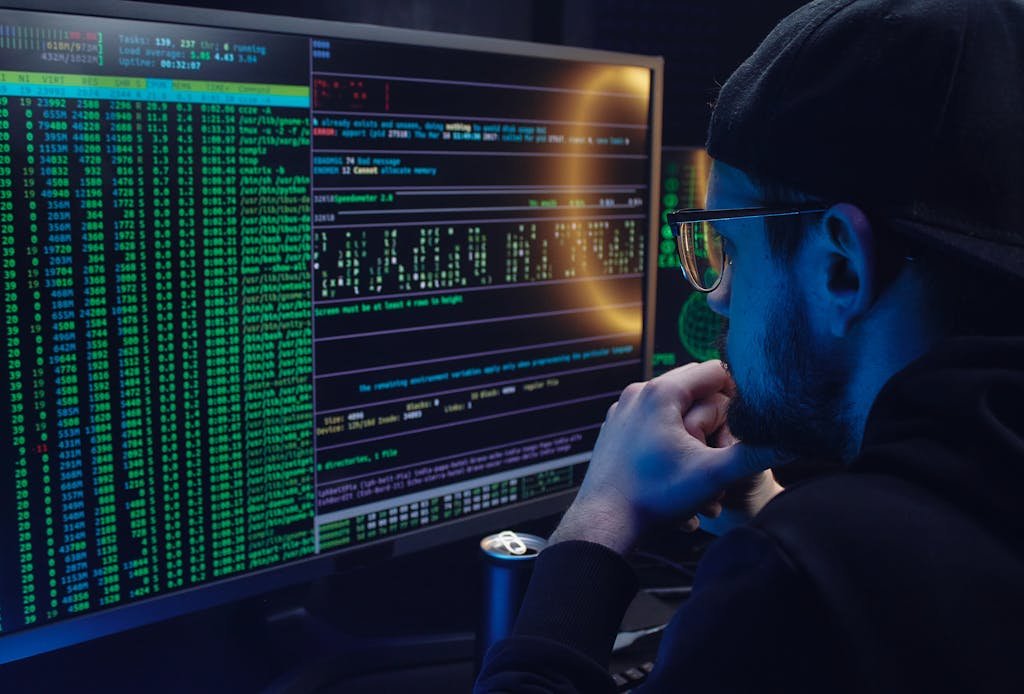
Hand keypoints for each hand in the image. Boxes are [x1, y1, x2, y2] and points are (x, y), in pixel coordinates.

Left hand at [550, 360, 786, 553]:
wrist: (604, 522)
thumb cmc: (653, 496)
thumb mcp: (713, 475)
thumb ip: (756, 453)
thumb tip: (794, 439)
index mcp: (661, 392)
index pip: (714, 370)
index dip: (738, 391)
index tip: (749, 419)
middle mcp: (638, 393)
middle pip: (693, 388)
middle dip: (715, 414)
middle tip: (725, 445)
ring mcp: (622, 410)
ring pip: (673, 406)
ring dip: (693, 429)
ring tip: (702, 461)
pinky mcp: (615, 429)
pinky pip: (653, 421)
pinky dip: (671, 436)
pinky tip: (678, 466)